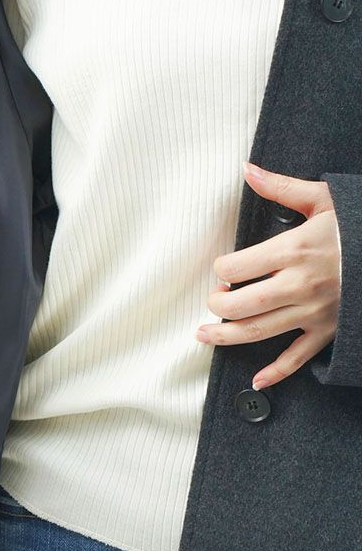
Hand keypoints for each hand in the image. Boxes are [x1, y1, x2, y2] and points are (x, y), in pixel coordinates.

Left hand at [195, 161, 341, 389]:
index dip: (221, 271)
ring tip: (203, 335)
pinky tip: (257, 381)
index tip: (222, 271)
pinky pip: (299, 357)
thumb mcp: (324, 198)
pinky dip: (277, 372)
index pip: (235, 269)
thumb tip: (246, 169)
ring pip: (260, 332)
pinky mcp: (329, 330)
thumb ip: (281, 187)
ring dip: (226, 338)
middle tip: (212, 302)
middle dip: (217, 306)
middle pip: (242, 305)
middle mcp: (300, 285)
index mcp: (294, 250)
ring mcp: (315, 311)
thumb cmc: (361, 223)